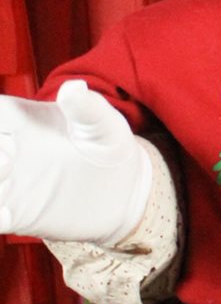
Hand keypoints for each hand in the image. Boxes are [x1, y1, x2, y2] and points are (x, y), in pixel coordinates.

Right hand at [0, 81, 153, 244]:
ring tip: (7, 184)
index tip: (8, 136)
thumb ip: (87, 107)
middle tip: (10, 162)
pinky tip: (9, 216)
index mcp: (17, 119)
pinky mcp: (15, 214)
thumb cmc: (109, 147)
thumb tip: (74, 87)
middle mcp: (5, 150)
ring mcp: (7, 183)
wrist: (124, 191)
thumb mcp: (104, 124)